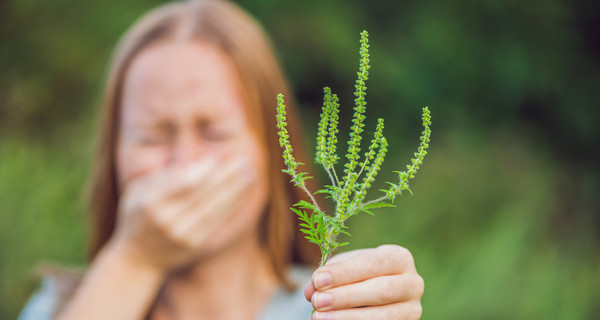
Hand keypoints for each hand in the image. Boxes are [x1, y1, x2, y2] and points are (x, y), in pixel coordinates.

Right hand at [109, 156, 253, 271]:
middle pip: (202, 194)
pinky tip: (242, 194)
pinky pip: (216, 221)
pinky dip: (231, 206)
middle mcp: (166, 219)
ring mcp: (181, 234)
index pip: (183, 183)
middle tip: (243, 162)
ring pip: (213, 208)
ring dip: (235, 190)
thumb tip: (192, 164)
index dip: (202, 171)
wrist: (138, 259)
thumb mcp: (137, 191)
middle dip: (226, 177)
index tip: (217, 159)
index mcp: (150, 202)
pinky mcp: (194, 245)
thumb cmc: (139, 216)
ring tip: (249, 175)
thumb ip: (161, 177)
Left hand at [304, 245, 423, 319]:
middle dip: (346, 297)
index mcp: (399, 258)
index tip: (318, 280)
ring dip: (348, 317)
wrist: (375, 292)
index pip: (372, 263)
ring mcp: (412, 309)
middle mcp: (413, 283)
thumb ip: (329, 275)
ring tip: (319, 317)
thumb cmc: (358, 275)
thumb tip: (312, 290)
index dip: (345, 273)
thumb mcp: (344, 268)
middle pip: (381, 291)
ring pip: (383, 316)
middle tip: (317, 301)